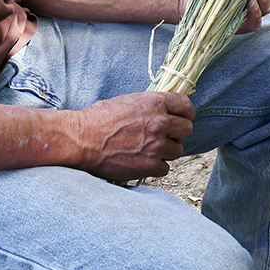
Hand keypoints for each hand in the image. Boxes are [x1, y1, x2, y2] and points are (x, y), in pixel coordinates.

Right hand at [72, 92, 194, 180]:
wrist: (81, 139)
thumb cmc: (98, 119)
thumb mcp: (126, 101)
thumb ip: (149, 106)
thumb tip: (162, 112)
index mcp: (154, 102)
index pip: (186, 106)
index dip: (186, 112)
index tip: (183, 117)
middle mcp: (159, 123)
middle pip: (187, 129)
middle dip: (178, 132)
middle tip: (167, 135)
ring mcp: (156, 146)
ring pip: (178, 150)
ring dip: (166, 150)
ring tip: (150, 149)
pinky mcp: (150, 165)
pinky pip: (165, 168)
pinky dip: (156, 166)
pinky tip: (142, 160)